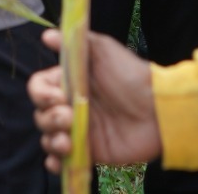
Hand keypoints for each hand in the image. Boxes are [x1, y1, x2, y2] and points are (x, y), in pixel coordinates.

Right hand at [28, 28, 161, 172]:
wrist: (159, 109)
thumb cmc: (131, 76)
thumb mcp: (103, 51)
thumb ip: (74, 42)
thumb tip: (46, 34)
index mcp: (70, 82)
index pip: (39, 88)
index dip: (41, 94)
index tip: (57, 96)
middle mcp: (71, 106)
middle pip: (40, 114)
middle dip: (49, 119)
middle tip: (69, 117)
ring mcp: (78, 131)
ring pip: (48, 138)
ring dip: (51, 141)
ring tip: (68, 142)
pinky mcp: (89, 152)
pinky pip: (62, 161)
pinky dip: (54, 163)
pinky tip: (59, 160)